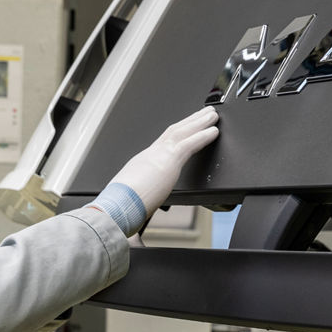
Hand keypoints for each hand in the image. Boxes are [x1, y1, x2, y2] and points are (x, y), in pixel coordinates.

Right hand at [113, 106, 218, 220]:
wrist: (116, 206)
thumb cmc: (121, 208)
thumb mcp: (133, 201)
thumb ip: (142, 202)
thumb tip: (141, 219)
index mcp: (143, 163)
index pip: (163, 143)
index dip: (177, 133)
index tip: (187, 126)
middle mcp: (151, 154)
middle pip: (174, 131)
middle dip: (190, 121)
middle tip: (205, 112)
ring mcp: (160, 155)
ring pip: (182, 132)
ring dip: (199, 122)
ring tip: (212, 115)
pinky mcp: (169, 160)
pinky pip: (190, 144)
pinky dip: (203, 136)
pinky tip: (214, 131)